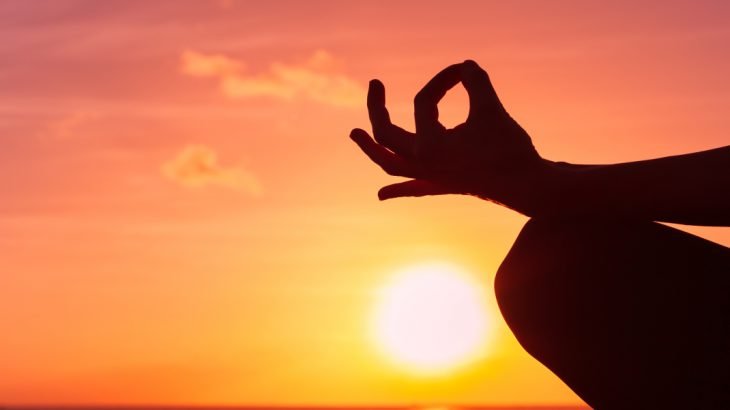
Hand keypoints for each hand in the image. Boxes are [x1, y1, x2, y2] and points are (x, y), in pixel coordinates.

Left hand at [350, 60, 546, 215]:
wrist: (528, 187)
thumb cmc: (509, 148)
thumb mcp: (490, 108)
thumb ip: (475, 82)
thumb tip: (464, 66)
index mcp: (428, 146)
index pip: (423, 103)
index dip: (441, 81)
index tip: (462, 70)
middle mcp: (422, 164)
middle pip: (386, 134)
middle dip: (376, 108)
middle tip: (374, 84)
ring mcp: (430, 178)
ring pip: (389, 165)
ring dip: (370, 149)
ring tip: (352, 134)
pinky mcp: (442, 186)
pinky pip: (412, 189)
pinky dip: (396, 191)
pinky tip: (380, 196)